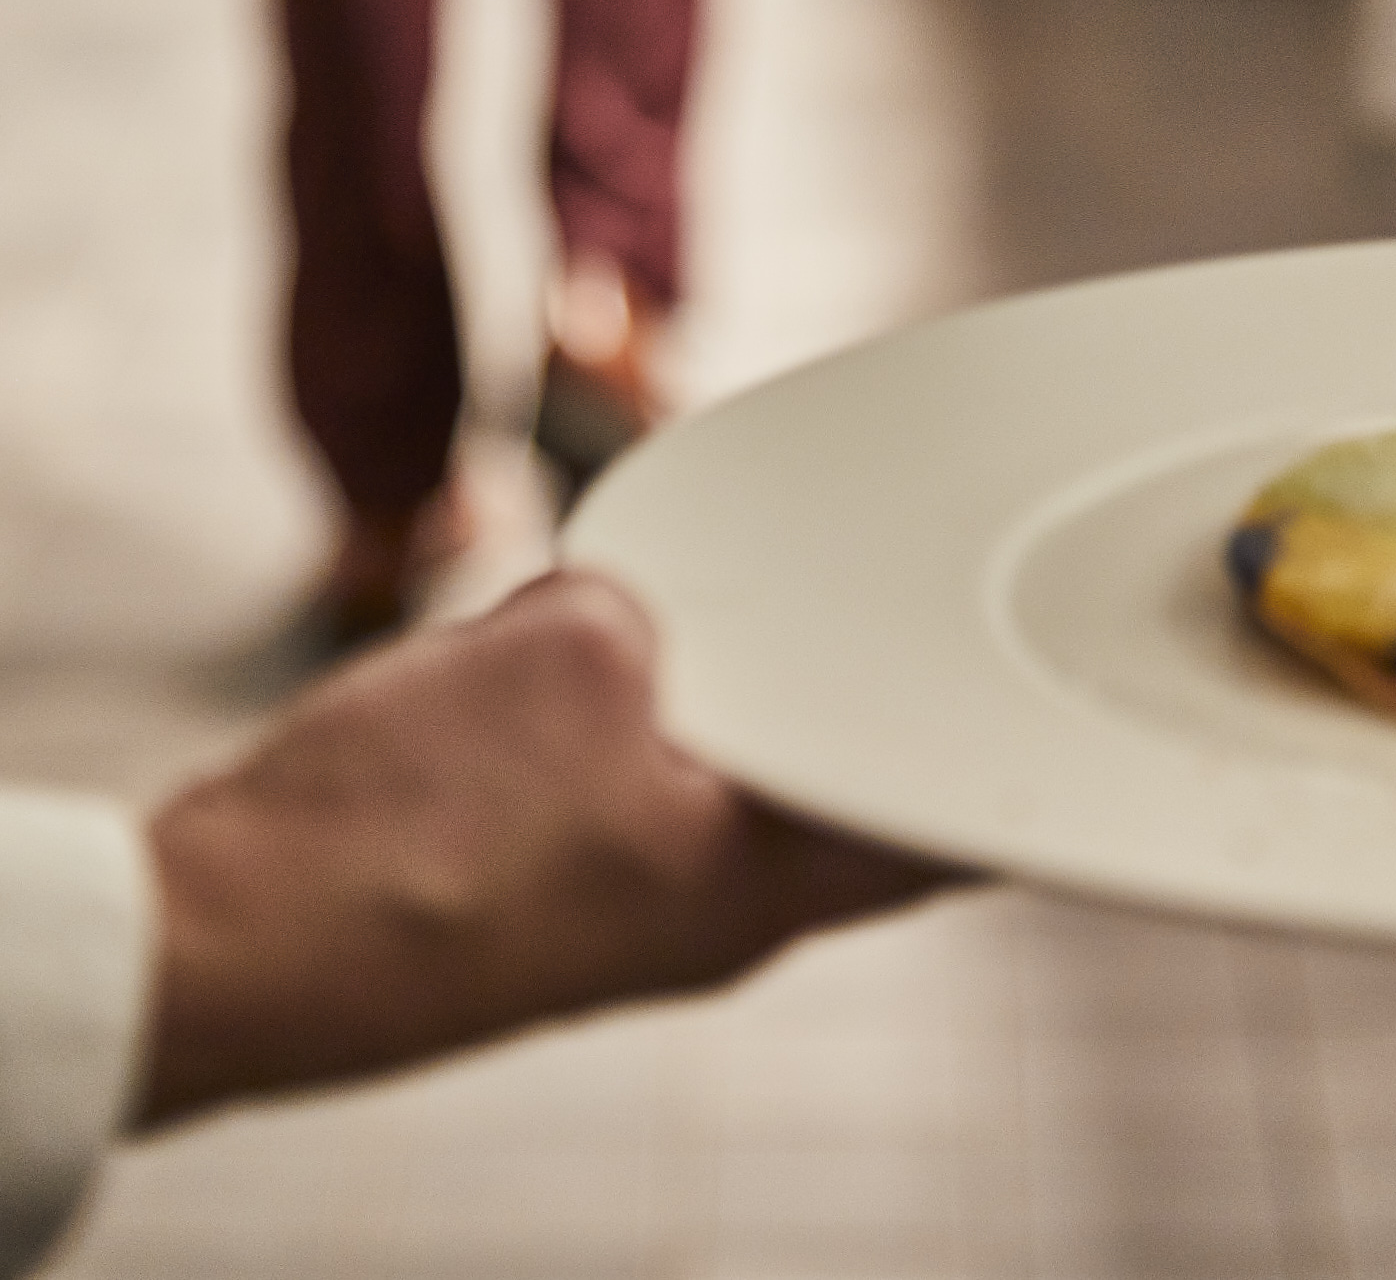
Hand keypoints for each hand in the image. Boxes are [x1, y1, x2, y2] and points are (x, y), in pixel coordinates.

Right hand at [141, 571, 943, 1122]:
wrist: (224, 944)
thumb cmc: (403, 840)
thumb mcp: (571, 651)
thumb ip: (645, 612)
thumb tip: (629, 621)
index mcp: (758, 888)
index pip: (937, 831)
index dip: (987, 754)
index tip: (1033, 692)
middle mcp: (704, 917)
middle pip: (816, 781)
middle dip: (812, 677)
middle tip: (825, 590)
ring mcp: (612, 910)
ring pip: (697, 766)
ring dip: (680, 682)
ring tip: (631, 618)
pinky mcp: (532, 891)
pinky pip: (603, 776)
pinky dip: (597, 711)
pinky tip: (533, 662)